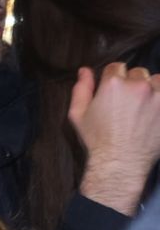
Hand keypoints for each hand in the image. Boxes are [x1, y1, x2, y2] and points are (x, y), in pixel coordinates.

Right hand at [72, 63, 159, 214]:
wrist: (120, 163)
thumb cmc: (96, 140)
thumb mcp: (78, 115)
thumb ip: (81, 89)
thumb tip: (84, 70)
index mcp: (113, 84)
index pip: (117, 67)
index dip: (113, 78)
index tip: (114, 92)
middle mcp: (138, 85)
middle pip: (138, 72)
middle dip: (133, 83)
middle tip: (128, 103)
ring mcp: (158, 96)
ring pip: (157, 81)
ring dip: (152, 89)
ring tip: (145, 106)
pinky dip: (159, 100)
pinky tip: (153, 111)